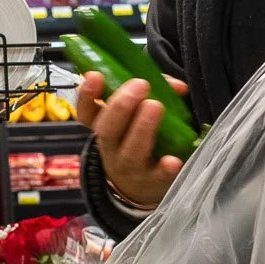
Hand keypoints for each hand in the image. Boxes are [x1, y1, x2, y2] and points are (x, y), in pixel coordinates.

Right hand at [76, 71, 188, 208]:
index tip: (95, 75)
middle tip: (140, 85)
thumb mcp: (137, 116)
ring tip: (155, 106)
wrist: (140, 187)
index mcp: (103, 128)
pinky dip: (164, 169)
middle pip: (107, 130)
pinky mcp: (152, 182)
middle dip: (121, 106)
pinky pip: (157, 176)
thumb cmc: (138, 140)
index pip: (86, 113)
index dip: (87, 95)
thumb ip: (157, 92)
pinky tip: (172, 160)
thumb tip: (178, 86)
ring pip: (130, 152)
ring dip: (142, 128)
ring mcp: (130, 168)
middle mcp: (111, 148)